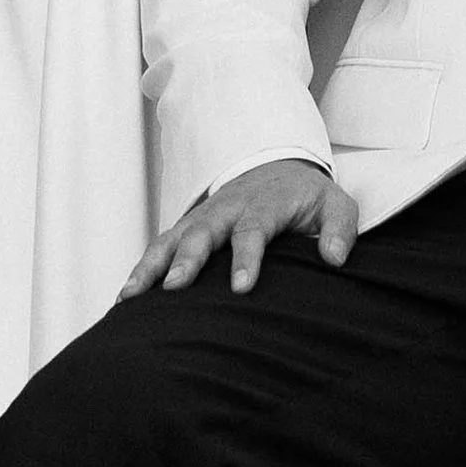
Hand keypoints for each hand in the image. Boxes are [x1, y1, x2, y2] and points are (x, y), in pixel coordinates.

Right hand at [120, 159, 360, 297]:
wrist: (278, 168)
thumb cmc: (307, 196)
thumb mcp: (336, 204)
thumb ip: (340, 228)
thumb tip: (334, 258)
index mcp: (265, 204)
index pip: (254, 229)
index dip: (247, 257)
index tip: (242, 288)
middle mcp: (227, 208)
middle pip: (203, 232)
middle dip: (187, 259)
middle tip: (175, 287)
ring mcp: (202, 216)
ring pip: (172, 238)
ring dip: (152, 266)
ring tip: (131, 297)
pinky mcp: (187, 227)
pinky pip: (160, 247)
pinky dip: (141, 269)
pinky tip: (125, 298)